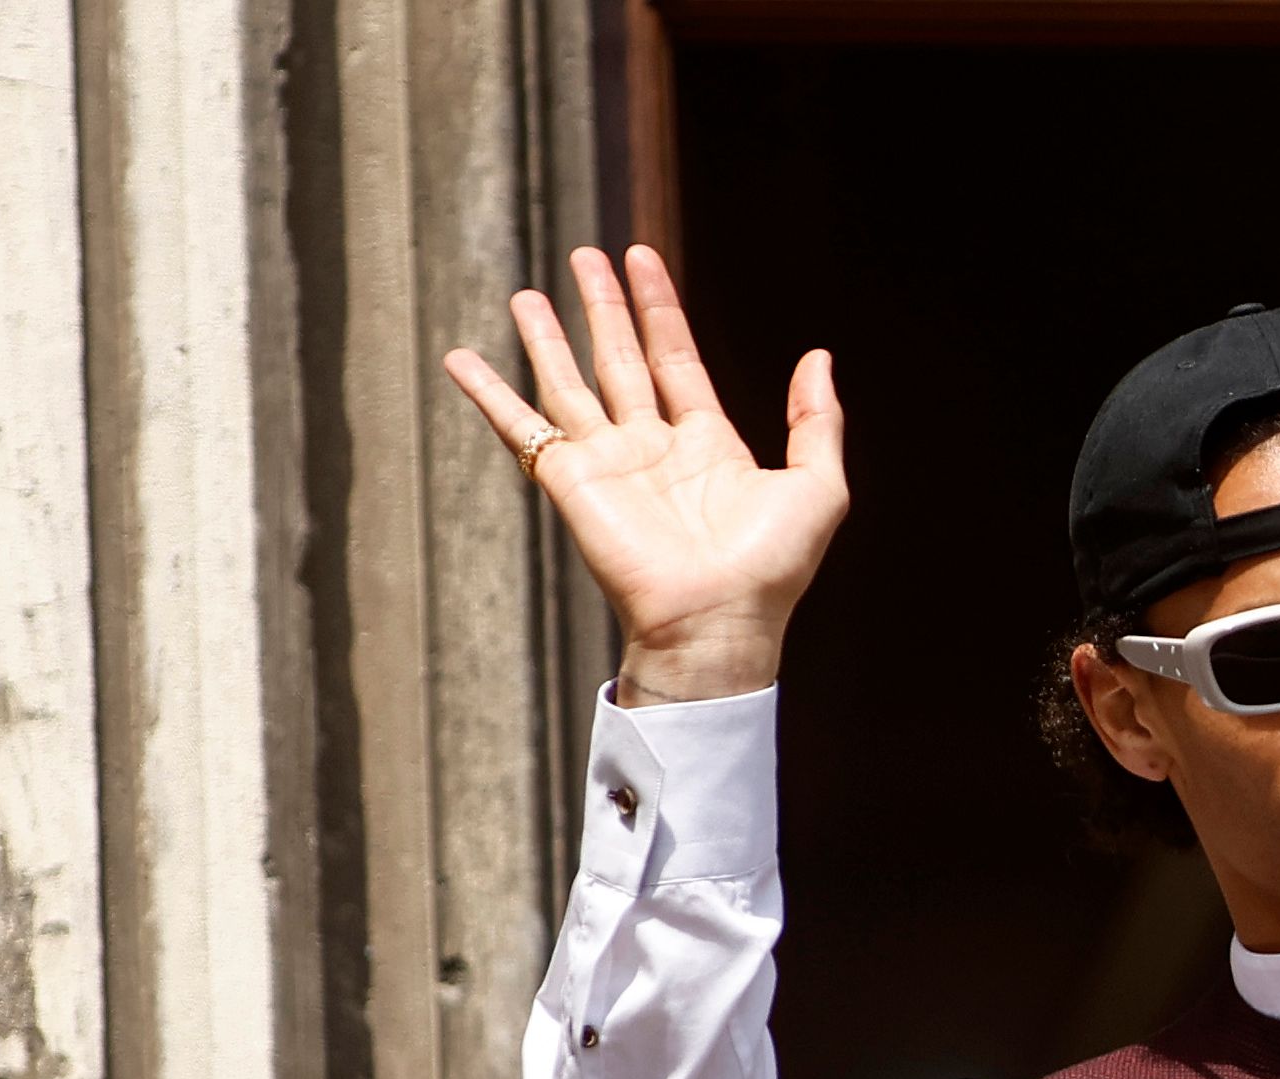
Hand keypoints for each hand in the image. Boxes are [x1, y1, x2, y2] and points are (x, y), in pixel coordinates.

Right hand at [443, 245, 847, 703]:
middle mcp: (653, 448)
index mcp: (709, 445)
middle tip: (586, 255)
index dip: (660, 308)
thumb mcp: (818, 487)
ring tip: (527, 293)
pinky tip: (460, 360)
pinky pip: (520, 427)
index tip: (642, 259)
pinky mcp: (568, 481)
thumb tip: (819, 359)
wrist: (716, 622)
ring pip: (570, 384)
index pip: (676, 358)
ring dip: (548, 338)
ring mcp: (607, 463)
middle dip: (604, 307)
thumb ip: (818, 421)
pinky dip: (488, 393)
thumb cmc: (770, 570)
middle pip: (621, 359)